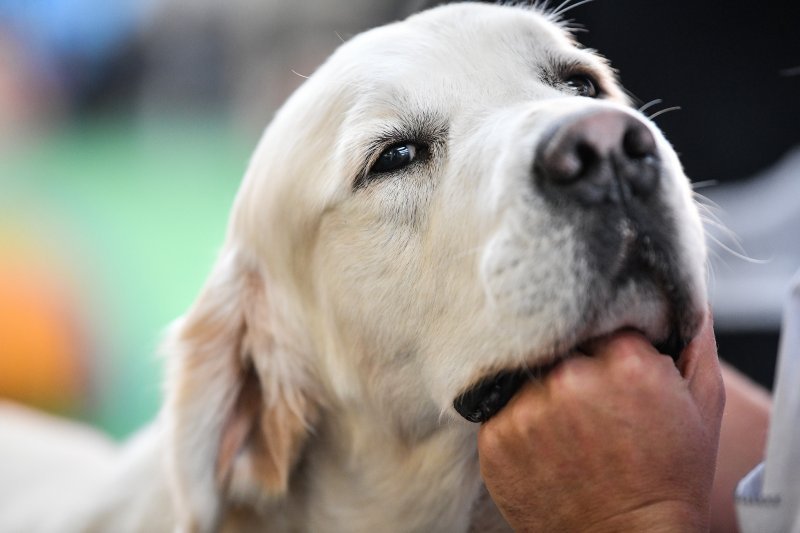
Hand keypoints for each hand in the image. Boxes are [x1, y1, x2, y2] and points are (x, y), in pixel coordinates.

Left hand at [477, 313, 724, 531]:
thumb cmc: (668, 475)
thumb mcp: (701, 404)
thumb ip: (693, 340)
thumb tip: (678, 296)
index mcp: (626, 362)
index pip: (600, 319)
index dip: (604, 342)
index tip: (608, 363)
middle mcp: (570, 379)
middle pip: (558, 341)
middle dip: (570, 360)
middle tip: (585, 396)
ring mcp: (528, 410)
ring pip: (526, 373)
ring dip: (541, 389)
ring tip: (565, 424)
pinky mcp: (495, 438)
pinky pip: (500, 405)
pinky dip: (518, 418)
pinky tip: (544, 442)